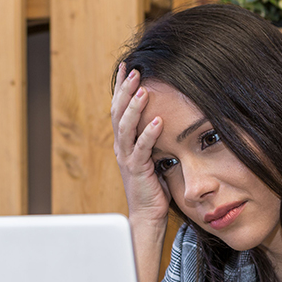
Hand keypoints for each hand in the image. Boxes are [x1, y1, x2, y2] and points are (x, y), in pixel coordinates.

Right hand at [111, 63, 170, 224]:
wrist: (147, 214)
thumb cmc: (152, 186)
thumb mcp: (152, 155)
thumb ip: (152, 137)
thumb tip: (163, 115)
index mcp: (123, 142)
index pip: (119, 109)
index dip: (121, 87)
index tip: (127, 67)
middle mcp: (121, 147)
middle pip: (118, 112)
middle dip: (125, 90)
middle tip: (134, 70)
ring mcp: (127, 158)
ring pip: (126, 127)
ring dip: (134, 107)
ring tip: (142, 89)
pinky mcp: (137, 170)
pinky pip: (142, 148)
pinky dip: (149, 133)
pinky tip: (158, 120)